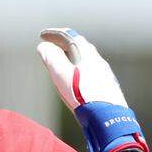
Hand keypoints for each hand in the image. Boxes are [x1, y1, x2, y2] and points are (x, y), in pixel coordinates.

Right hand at [37, 28, 149, 151]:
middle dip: (63, 44)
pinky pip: (91, 70)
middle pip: (79, 46)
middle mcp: (97, 60)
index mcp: (86, 54)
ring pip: (87, 59)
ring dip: (73, 57)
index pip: (69, 36)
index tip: (43, 35)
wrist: (108, 117)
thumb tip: (43, 46)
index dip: (54, 34)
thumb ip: (51, 59)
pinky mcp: (107, 85)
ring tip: (63, 63)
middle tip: (52, 47)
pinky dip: (80, 68)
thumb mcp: (61, 76)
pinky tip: (78, 80)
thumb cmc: (83, 96)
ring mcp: (104, 73)